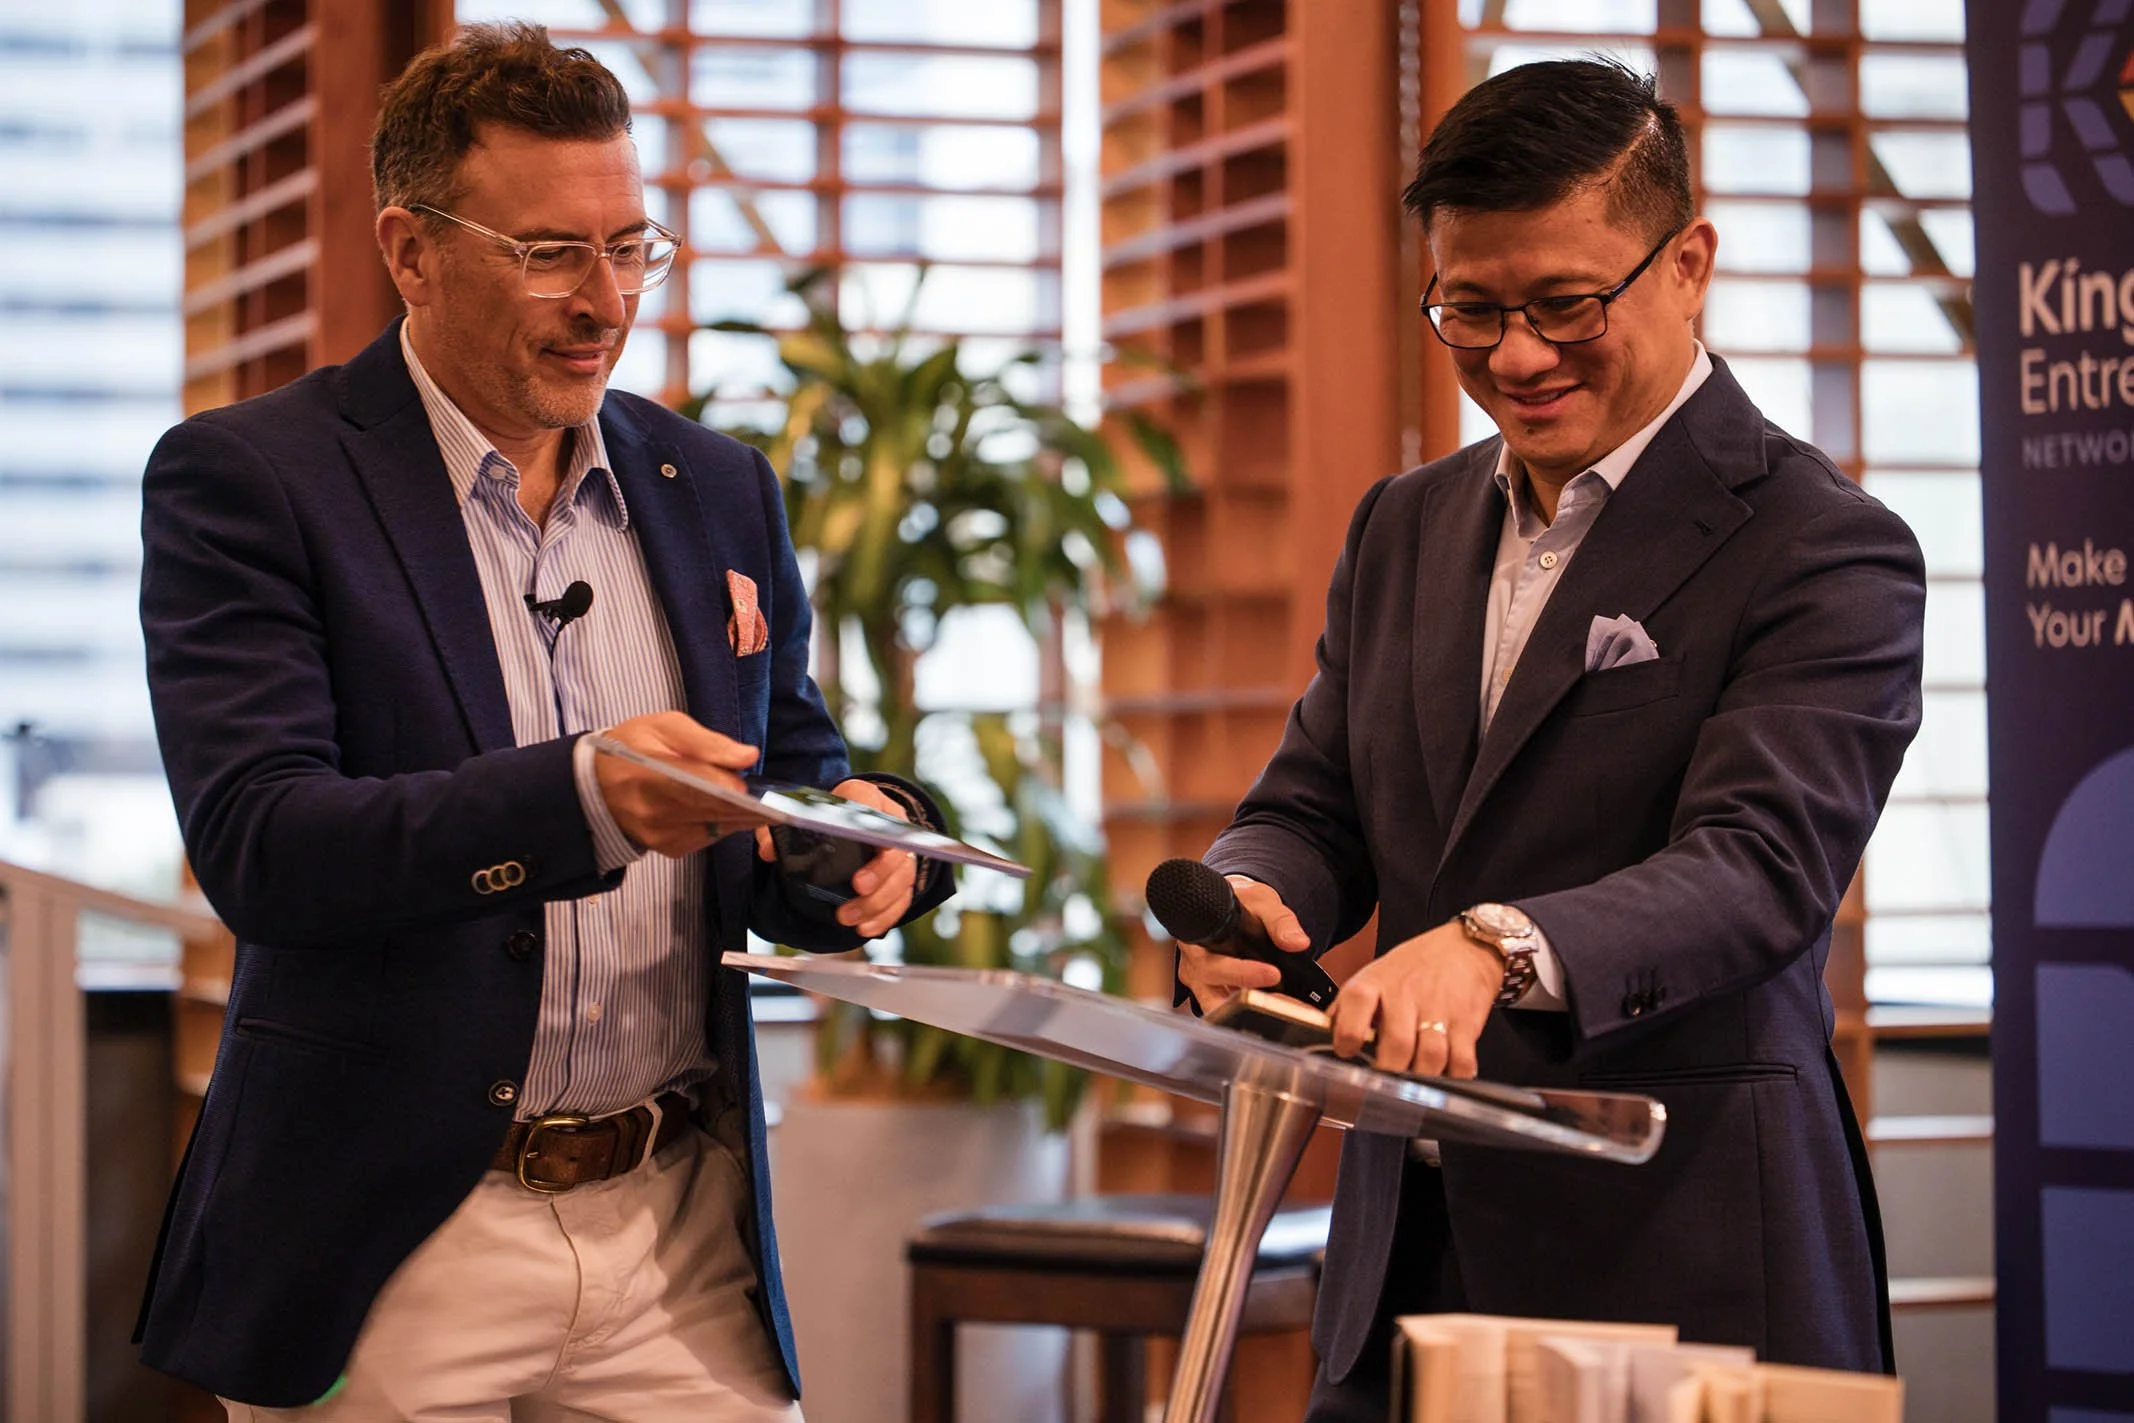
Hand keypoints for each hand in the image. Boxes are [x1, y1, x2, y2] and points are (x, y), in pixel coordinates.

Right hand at [593, 711, 766, 856]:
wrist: (596, 785)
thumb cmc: (631, 747)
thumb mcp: (662, 727)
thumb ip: (705, 741)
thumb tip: (746, 756)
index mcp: (646, 774)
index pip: (693, 785)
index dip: (726, 788)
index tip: (750, 786)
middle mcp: (652, 811)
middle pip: (710, 811)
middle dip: (747, 806)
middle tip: (778, 801)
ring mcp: (659, 835)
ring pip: (715, 828)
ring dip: (742, 818)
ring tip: (766, 806)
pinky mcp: (668, 849)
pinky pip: (707, 838)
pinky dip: (725, 825)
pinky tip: (735, 812)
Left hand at [754, 779, 918, 938]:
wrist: (858, 817)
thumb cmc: (832, 813)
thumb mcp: (805, 812)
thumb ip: (783, 828)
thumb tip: (768, 851)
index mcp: (866, 798)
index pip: (872, 803)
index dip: (872, 825)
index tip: (871, 841)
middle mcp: (892, 823)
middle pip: (896, 849)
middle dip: (879, 872)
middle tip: (857, 887)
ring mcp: (901, 852)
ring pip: (902, 879)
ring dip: (877, 902)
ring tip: (848, 917)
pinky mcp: (902, 877)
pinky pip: (902, 899)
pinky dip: (884, 916)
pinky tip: (865, 928)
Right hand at [1176, 876, 1311, 1014]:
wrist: (1232, 909)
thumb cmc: (1240, 904)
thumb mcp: (1262, 903)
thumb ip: (1280, 921)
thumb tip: (1298, 942)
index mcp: (1198, 941)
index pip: (1212, 963)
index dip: (1242, 973)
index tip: (1273, 974)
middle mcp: (1194, 966)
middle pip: (1213, 993)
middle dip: (1251, 998)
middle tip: (1285, 999)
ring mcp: (1201, 985)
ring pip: (1219, 1008)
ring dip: (1250, 1009)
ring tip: (1285, 1006)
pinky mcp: (1213, 996)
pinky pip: (1228, 1010)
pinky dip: (1252, 1011)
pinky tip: (1278, 1007)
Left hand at [1328, 921, 1500, 1078]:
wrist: (1465, 947)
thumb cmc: (1414, 967)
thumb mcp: (1374, 976)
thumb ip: (1348, 1008)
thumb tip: (1324, 1037)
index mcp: (1376, 982)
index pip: (1356, 1003)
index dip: (1348, 1033)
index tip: (1346, 1051)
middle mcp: (1407, 995)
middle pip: (1397, 1044)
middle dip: (1389, 1073)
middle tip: (1383, 1088)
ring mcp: (1439, 1009)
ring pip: (1431, 1057)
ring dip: (1421, 1079)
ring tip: (1414, 1085)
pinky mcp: (1467, 1023)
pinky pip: (1462, 1061)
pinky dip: (1454, 1078)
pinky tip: (1445, 1077)